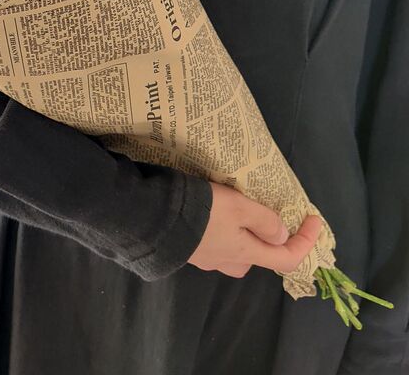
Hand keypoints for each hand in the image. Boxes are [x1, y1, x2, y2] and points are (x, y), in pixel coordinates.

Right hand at [187, 182, 322, 278]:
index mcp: (246, 254)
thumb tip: (281, 235)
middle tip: (259, 210)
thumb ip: (265, 221)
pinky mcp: (188, 250)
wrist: (155, 219)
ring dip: (239, 233)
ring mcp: (206, 259)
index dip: (306, 243)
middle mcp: (228, 262)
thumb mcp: (240, 208)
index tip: (314, 219)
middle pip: (257, 255)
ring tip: (230, 208)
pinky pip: (212, 242)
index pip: (287, 259)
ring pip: (233, 249)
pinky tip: (205, 213)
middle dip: (264, 237)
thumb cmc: (203, 212)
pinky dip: (217, 230)